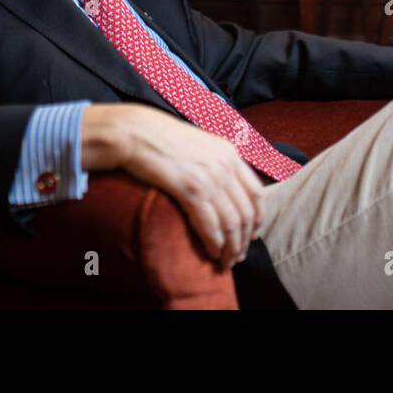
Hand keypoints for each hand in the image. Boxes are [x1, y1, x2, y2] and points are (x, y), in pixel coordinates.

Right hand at [80, 104, 264, 270]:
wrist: (136, 132)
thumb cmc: (161, 139)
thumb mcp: (199, 144)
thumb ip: (215, 161)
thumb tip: (223, 186)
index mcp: (230, 153)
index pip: (257, 192)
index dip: (257, 218)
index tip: (252, 234)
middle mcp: (225, 165)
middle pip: (246, 212)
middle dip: (244, 240)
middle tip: (237, 256)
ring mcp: (210, 176)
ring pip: (231, 222)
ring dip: (231, 247)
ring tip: (225, 261)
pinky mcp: (190, 188)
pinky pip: (210, 224)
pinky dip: (214, 243)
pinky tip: (211, 252)